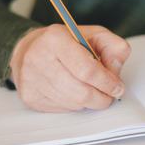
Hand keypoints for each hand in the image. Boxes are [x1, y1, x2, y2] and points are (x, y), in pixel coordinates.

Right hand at [9, 24, 130, 111]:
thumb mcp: (92, 35)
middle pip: (81, 92)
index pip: (87, 69)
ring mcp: (31, 79)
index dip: (107, 82)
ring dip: (88, 101)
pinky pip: (62, 109)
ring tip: (87, 87)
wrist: (27, 50)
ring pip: (73, 104)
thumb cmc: (64, 43)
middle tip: (108, 95)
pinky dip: (73, 104)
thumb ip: (113, 47)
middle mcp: (39, 58)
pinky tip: (70, 90)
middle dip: (101, 98)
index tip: (117, 87)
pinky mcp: (29, 96)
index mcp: (56, 39)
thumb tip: (116, 71)